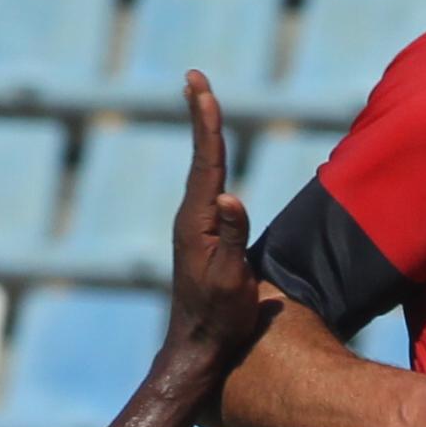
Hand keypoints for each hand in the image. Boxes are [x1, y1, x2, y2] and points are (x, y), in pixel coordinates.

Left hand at [160, 71, 272, 382]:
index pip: (207, 161)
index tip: (201, 87)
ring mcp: (196, 227)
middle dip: (200, 114)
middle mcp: (193, 218)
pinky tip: (214, 159)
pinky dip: (211, 161)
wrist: (197, 348)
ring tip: (202, 102)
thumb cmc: (218, 318)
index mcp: (199, 222)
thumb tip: (230, 195)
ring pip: (203, 169)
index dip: (206, 122)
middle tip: (193, 77)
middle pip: (201, 155)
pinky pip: (208, 186)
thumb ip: (232, 237)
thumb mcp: (231, 280)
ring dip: (205, 133)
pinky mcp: (202, 238)